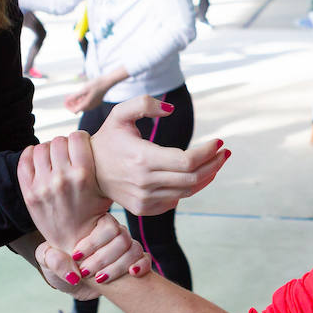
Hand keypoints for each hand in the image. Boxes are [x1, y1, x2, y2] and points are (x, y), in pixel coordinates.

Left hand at [16, 131, 110, 252]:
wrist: (74, 241)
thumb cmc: (92, 214)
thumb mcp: (103, 190)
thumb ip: (97, 167)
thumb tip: (89, 143)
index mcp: (84, 175)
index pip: (77, 137)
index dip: (80, 138)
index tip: (80, 144)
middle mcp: (62, 179)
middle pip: (59, 141)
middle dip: (64, 144)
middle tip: (66, 152)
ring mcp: (43, 186)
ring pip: (40, 148)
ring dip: (48, 149)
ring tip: (53, 157)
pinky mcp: (29, 194)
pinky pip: (24, 163)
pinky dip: (29, 155)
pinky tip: (36, 157)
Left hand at [35, 214, 150, 297]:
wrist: (70, 281)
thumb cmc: (58, 264)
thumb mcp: (46, 260)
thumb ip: (52, 259)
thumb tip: (71, 266)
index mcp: (93, 225)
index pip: (107, 226)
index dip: (93, 243)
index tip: (76, 257)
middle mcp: (112, 233)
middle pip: (122, 239)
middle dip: (103, 258)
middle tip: (85, 272)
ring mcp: (123, 247)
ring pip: (134, 250)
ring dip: (118, 266)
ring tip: (101, 279)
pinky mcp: (131, 262)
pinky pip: (145, 259)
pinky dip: (142, 266)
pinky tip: (133, 274)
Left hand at [64, 78, 109, 113]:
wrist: (107, 81)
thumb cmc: (96, 84)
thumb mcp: (84, 89)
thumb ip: (75, 96)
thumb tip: (67, 101)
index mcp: (87, 104)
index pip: (74, 110)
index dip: (69, 107)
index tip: (65, 101)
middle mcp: (91, 106)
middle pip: (78, 108)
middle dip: (72, 104)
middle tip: (66, 98)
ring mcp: (94, 104)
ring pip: (82, 106)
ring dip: (76, 102)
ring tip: (71, 96)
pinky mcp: (96, 101)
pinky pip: (87, 103)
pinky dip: (81, 100)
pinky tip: (79, 95)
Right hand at [90, 95, 229, 215]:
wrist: (87, 170)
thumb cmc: (108, 138)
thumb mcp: (119, 113)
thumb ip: (144, 103)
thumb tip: (170, 110)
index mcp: (142, 158)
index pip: (187, 160)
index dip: (208, 152)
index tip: (220, 142)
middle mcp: (145, 182)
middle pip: (193, 177)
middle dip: (214, 163)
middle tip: (224, 152)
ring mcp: (144, 199)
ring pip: (188, 190)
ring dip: (207, 176)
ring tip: (217, 162)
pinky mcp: (144, 208)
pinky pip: (176, 199)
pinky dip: (190, 187)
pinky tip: (197, 174)